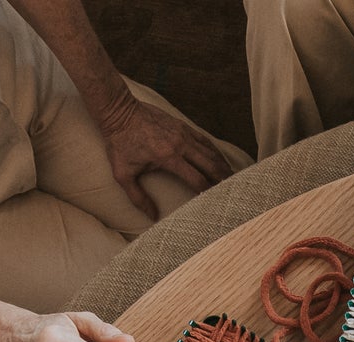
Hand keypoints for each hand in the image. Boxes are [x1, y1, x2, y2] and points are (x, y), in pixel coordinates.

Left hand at [92, 88, 233, 221]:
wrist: (119, 111)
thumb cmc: (119, 143)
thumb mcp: (123, 174)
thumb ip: (138, 197)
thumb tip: (152, 217)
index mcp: (168, 158)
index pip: (196, 179)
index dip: (208, 192)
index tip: (216, 202)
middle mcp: (180, 145)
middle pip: (210, 165)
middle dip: (223, 180)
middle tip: (234, 192)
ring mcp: (183, 134)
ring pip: (210, 152)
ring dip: (222, 166)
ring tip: (233, 179)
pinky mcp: (182, 126)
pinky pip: (204, 140)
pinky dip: (214, 152)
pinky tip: (220, 160)